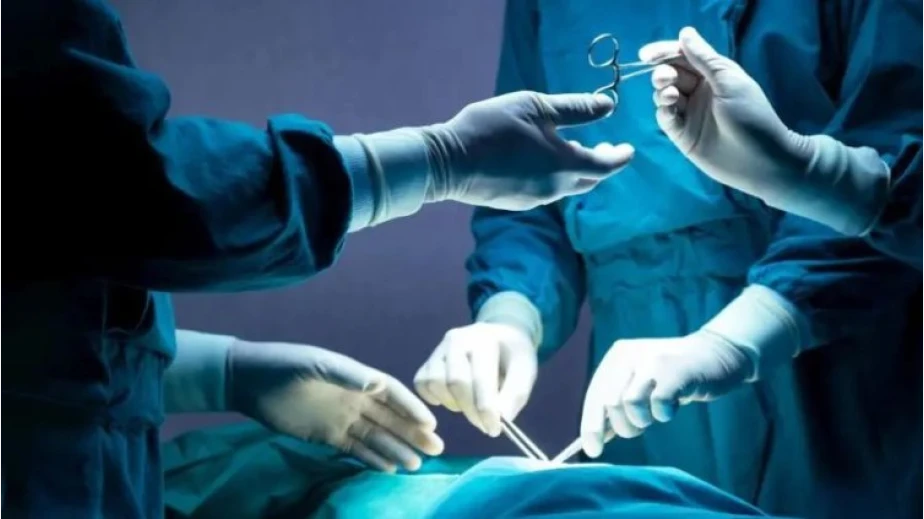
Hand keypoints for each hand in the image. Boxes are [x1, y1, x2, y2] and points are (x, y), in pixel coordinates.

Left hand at [227, 341, 444, 472]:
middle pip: (390, 419)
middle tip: (437, 449)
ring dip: (397, 449)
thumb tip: (378, 384)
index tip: (431, 424)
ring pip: (376, 437)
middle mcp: (355, 399)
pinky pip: (355, 449)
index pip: (392, 394)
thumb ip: (347, 374)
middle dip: (413, 433)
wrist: (249, 381)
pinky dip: (372, 459)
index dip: (412, 408)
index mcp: (356, 378)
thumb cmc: (284, 364)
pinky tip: (389, 469)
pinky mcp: (326, 435)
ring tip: (417, 465)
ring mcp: (341, 418)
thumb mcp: (315, 364)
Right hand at [413, 322, 538, 436]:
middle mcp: (457, 339)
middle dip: (471, 411)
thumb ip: (515, 394)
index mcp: (484, 339)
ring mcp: (439, 348)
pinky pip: (422, 383)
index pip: (480, 377)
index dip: (486, 408)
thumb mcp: (525, 371)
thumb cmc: (513, 357)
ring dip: (453, 404)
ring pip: (435, 383)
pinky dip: (434, 398)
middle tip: (486, 426)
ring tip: (471, 406)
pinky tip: (453, 399)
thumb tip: (501, 418)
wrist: (500, 337)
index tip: (494, 429)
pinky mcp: (428, 360)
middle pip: (455, 382)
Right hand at [424, 91, 634, 210]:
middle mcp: (554, 188)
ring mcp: (534, 199)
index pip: (606, 166)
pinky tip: (538, 160)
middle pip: (589, 180)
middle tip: (604, 145)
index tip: (628, 148)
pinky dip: (552, 175)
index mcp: (565, 165)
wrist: (448, 161)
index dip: (620, 156)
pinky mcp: (516, 202)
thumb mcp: (536, 107)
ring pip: (566, 186)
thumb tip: (609, 106)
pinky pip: (545, 190)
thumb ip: (576, 109)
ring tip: (569, 147)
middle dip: (600, 163)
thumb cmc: (492, 127)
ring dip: (573, 168)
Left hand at [580, 331, 754, 457]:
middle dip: (623, 426)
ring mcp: (652, 361)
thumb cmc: (673, 377)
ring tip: (658, 412)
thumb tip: (594, 441)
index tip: (594, 451)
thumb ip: (617, 407)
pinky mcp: (675, 371)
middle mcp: (629, 354)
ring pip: (630, 404)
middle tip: (641, 426)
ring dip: (644, 420)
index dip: (591, 427)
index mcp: (616, 357)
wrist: (716, 354)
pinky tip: (673, 406)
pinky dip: (664, 414)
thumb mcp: (639, 386)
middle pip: (609, 403)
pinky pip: (659, 405)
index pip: (594, 396)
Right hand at [640, 27, 812, 202]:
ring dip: (662, 91)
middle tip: (665, 79)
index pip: (683, 57)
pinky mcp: (681, 134)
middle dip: (662, 72)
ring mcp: (689, 113)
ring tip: (671, 96)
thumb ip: (704, 59)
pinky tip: (669, 108)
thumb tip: (684, 32)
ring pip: (663, 95)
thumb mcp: (729, 81)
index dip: (664, 53)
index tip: (647, 55)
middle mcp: (699, 92)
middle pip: (671, 74)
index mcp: (713, 75)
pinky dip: (662, 110)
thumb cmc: (751, 116)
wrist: (760, 160)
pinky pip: (665, 117)